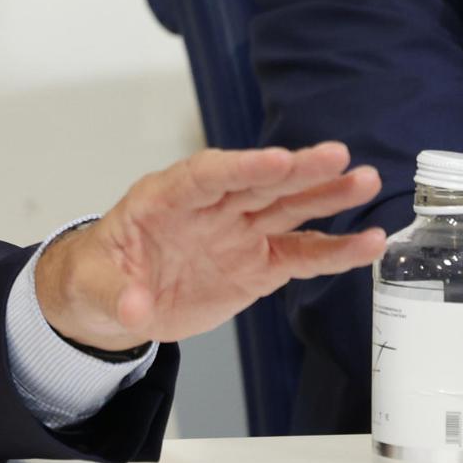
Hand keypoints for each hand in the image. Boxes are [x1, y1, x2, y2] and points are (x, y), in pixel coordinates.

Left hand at [36, 142, 387, 351]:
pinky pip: (301, 254)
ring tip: (364, 180)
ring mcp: (237, 232)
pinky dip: (334, 250)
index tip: (276, 160)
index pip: (205, 175)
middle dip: (295, 170)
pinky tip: (368, 242)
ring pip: (286, 208)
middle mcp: (208, 208)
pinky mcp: (258, 263)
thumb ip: (116, 295)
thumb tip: (132, 306)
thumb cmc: (101, 275)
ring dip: (325, 195)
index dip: (241, 167)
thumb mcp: (93, 287)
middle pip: (256, 182)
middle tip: (336, 156)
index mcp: (164, 199)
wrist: (115, 301)